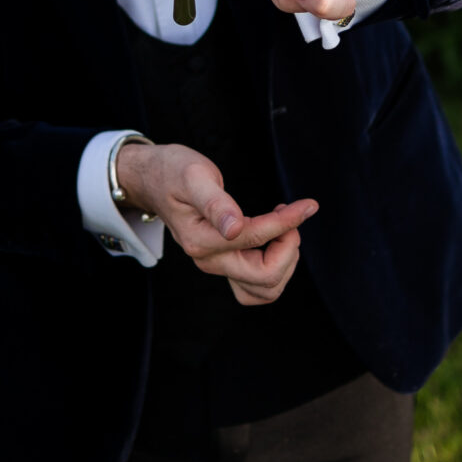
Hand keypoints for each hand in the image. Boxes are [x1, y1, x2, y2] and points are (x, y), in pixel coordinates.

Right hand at [114, 140, 313, 305]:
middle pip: (266, 278)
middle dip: (288, 246)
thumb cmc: (173, 172)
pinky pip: (257, 285)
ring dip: (285, 262)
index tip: (308, 205)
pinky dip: (276, 268)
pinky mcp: (224, 264)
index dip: (287, 222)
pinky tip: (275, 238)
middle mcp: (209, 261)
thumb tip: (235, 228)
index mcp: (201, 241)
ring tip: (283, 228)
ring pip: (265, 289)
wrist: (153, 180)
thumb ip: (215, 203)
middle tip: (288, 215)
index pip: (256, 238)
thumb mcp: (193, 176)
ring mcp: (217, 266)